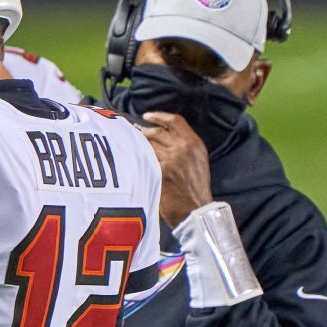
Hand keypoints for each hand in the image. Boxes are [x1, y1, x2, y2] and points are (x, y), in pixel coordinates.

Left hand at [141, 111, 212, 226]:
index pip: (175, 121)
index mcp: (195, 144)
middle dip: (144, 133)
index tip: (147, 116)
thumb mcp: (196, 161)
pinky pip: (143, 160)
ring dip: (138, 146)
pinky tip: (130, 161)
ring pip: (147, 146)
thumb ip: (183, 146)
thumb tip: (162, 136)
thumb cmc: (194, 188)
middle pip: (156, 132)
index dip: (159, 116)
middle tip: (135, 135)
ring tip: (131, 148)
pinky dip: (135, 159)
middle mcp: (183, 148)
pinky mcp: (159, 172)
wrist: (196, 210)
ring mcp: (171, 159)